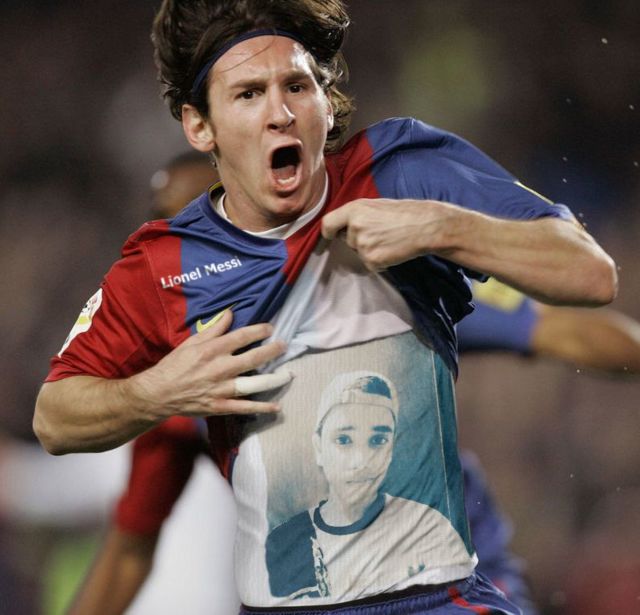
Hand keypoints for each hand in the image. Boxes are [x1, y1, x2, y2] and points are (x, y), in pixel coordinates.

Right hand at [129, 310, 289, 417]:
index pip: (242, 336)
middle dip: (273, 351)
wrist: (158, 394)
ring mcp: (222, 389)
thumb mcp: (191, 342)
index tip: (271, 328)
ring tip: (289, 374)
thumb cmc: (174, 365)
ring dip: (274, 379)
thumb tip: (230, 313)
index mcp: (212, 350)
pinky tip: (277, 407)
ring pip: (255, 383)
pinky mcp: (220, 406)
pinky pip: (245, 408)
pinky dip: (262, 408)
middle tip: (284, 346)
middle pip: (254, 358)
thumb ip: (214, 329)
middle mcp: (220, 368)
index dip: (259, 331)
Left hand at [321, 198, 454, 269]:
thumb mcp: (375, 205)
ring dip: (371, 251)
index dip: (328, 232)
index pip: (328, 224)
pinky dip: (380, 262)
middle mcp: (354, 227)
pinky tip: (392, 250)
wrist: (425, 226)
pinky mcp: (372, 261)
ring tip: (389, 240)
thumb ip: (357, 214)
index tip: (331, 235)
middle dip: (359, 240)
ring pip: (359, 253)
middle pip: (347, 240)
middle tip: (380, 233)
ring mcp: (362, 245)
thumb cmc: (404, 213)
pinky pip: (370, 265)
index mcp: (354, 209)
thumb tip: (342, 226)